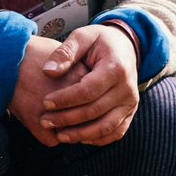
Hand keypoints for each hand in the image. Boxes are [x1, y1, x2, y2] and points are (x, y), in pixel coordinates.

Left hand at [15, 22, 139, 146]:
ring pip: (106, 127)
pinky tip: (77, 137)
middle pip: (95, 111)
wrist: (125, 47)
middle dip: (67, 119)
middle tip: (44, 121)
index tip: (45, 103)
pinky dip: (96, 139)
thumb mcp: (83, 36)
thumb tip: (48, 72)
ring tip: (58, 135)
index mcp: (116, 68)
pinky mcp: (130, 112)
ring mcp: (130, 103)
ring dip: (80, 134)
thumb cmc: (99, 41)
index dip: (65, 100)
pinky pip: (115, 132)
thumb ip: (65, 52)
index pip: (88, 90)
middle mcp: (127, 88)